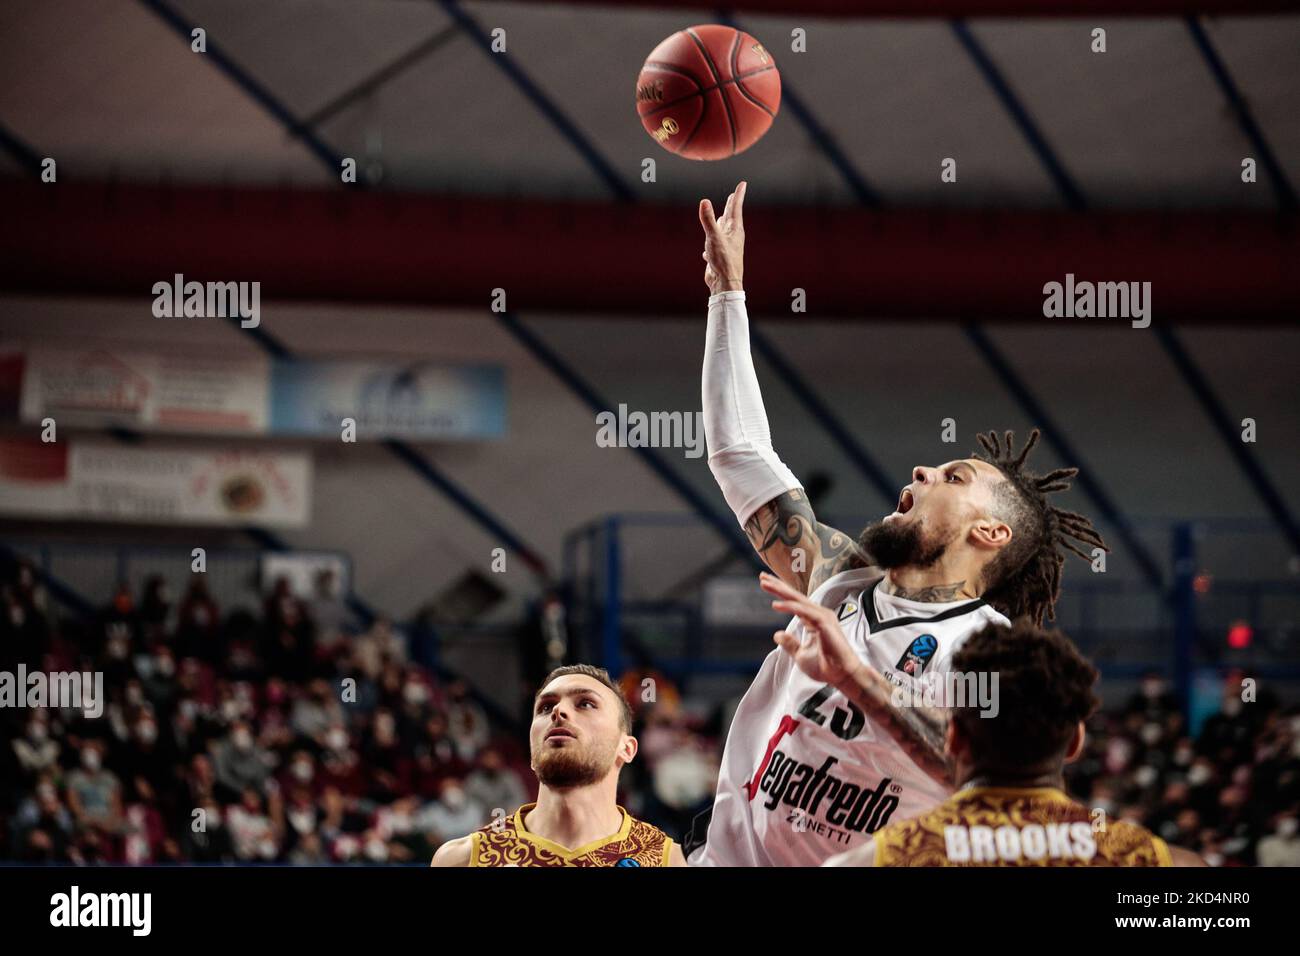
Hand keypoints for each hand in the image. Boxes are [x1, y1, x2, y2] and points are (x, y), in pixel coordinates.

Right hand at [699, 180, 745, 294]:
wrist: (725, 283)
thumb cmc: (723, 260)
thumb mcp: (714, 237)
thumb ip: (708, 220)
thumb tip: (704, 202)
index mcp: (735, 230)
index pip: (736, 208)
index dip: (738, 195)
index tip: (743, 184)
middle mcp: (732, 237)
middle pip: (731, 217)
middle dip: (731, 206)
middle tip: (734, 196)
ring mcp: (726, 247)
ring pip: (723, 231)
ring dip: (721, 223)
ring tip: (721, 217)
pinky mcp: (719, 257)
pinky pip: (715, 246)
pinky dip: (711, 243)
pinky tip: (706, 248)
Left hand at [760, 571, 865, 690]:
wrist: (842, 676)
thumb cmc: (826, 667)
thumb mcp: (801, 655)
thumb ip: (790, 643)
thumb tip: (776, 634)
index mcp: (814, 620)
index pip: (794, 602)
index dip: (780, 592)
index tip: (765, 583)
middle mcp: (819, 614)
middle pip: (795, 596)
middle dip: (778, 586)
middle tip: (762, 576)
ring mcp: (823, 617)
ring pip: (798, 600)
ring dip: (781, 591)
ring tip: (765, 583)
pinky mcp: (824, 623)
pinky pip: (804, 611)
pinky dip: (790, 606)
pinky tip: (775, 604)